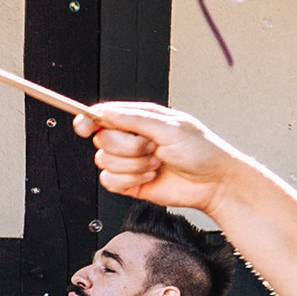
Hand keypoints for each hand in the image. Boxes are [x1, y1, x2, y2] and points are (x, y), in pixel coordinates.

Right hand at [77, 101, 243, 216]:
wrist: (212, 183)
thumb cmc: (201, 151)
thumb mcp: (171, 127)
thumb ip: (136, 119)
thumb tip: (108, 112)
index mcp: (139, 119)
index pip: (103, 115)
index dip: (89, 119)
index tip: (84, 125)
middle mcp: (131, 139)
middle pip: (102, 139)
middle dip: (129, 147)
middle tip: (152, 147)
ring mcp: (128, 162)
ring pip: (104, 162)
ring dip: (134, 165)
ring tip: (156, 163)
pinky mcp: (128, 183)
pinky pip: (109, 182)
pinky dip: (130, 180)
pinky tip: (150, 176)